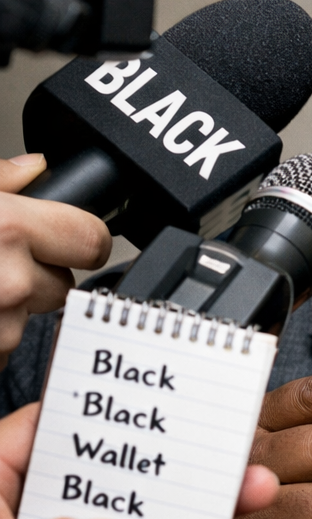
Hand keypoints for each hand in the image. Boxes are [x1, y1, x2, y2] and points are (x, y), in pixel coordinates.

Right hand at [0, 154, 110, 359]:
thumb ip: (0, 182)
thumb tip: (34, 166)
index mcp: (7, 229)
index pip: (94, 239)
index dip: (82, 239)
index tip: (70, 240)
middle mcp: (11, 281)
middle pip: (64, 284)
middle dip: (39, 278)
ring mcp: (0, 329)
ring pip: (32, 321)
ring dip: (10, 312)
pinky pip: (4, 351)